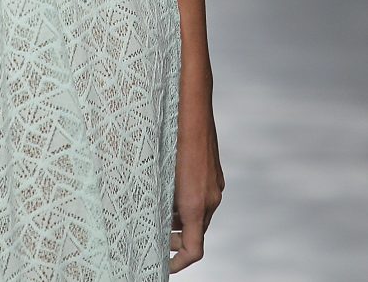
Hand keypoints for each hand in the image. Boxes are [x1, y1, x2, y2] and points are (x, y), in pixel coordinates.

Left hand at [169, 93, 224, 270]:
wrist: (191, 105)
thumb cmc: (169, 135)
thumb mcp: (159, 172)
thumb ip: (161, 199)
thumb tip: (154, 214)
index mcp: (195, 204)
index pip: (194, 250)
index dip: (179, 262)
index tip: (165, 264)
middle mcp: (210, 198)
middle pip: (195, 232)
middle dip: (176, 238)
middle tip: (156, 235)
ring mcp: (215, 184)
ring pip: (199, 213)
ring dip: (180, 218)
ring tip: (159, 207)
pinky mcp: (214, 172)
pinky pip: (203, 195)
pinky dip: (188, 200)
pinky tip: (171, 185)